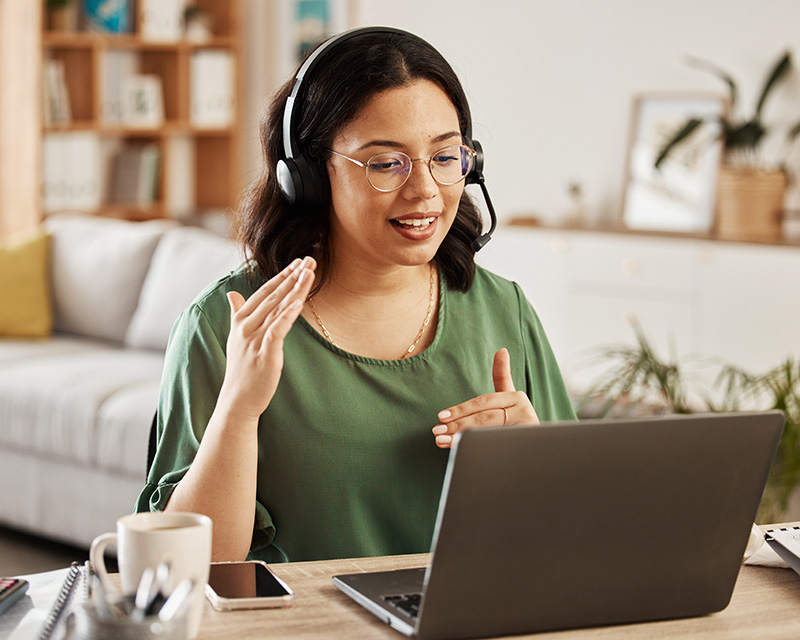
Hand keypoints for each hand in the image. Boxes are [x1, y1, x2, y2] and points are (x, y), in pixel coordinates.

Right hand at [217, 257, 316, 422]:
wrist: (237, 399)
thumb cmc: (241, 368)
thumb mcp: (236, 337)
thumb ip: (236, 312)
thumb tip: (231, 293)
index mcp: (241, 319)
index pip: (264, 292)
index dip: (281, 276)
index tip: (297, 262)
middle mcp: (246, 326)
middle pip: (274, 296)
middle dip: (293, 276)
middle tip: (310, 259)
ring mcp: (255, 339)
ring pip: (278, 308)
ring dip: (295, 288)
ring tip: (310, 272)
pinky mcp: (265, 353)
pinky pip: (277, 329)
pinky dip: (287, 314)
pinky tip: (298, 302)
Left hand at [432, 348, 538, 448]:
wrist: (539, 450)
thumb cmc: (518, 423)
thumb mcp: (509, 401)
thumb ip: (502, 377)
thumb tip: (502, 350)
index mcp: (517, 397)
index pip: (482, 403)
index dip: (460, 410)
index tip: (440, 415)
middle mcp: (525, 410)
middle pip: (483, 418)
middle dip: (456, 425)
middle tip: (436, 431)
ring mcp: (527, 429)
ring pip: (486, 434)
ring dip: (461, 438)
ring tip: (441, 441)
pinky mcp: (526, 444)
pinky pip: (494, 447)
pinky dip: (476, 450)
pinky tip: (460, 451)